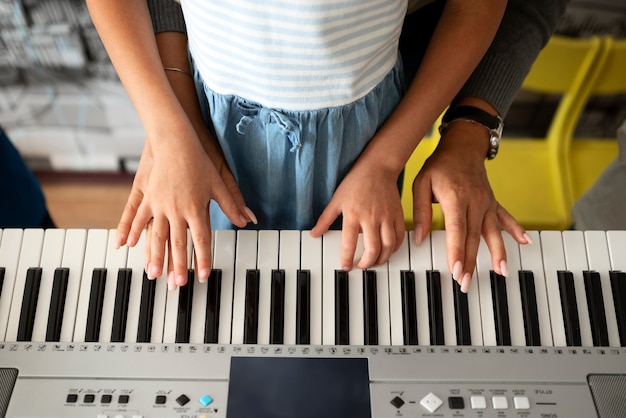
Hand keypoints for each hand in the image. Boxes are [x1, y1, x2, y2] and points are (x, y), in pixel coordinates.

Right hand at [115, 123, 251, 289]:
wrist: (176, 139)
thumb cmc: (200, 159)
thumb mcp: (219, 181)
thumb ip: (232, 203)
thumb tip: (247, 219)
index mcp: (197, 207)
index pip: (202, 239)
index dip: (203, 259)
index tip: (203, 276)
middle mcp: (177, 209)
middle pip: (178, 243)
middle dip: (178, 266)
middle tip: (176, 285)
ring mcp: (160, 203)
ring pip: (157, 236)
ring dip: (155, 256)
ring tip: (153, 274)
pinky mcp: (147, 195)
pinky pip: (138, 217)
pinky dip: (131, 232)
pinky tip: (127, 246)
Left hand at [311, 161, 405, 270]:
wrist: (378, 167)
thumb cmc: (356, 182)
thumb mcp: (336, 199)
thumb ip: (325, 219)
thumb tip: (314, 234)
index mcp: (353, 214)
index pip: (349, 244)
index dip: (347, 260)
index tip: (345, 267)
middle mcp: (371, 217)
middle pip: (372, 250)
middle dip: (367, 263)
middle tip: (361, 266)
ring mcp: (386, 217)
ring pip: (388, 246)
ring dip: (382, 259)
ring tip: (375, 261)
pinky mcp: (398, 215)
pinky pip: (399, 237)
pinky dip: (395, 248)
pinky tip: (388, 250)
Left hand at [411, 121, 529, 291]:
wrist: (463, 145)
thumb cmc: (439, 165)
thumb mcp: (421, 184)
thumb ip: (421, 212)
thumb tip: (420, 239)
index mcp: (455, 197)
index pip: (456, 229)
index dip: (457, 251)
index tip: (456, 270)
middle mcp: (475, 201)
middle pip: (473, 236)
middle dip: (471, 262)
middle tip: (466, 283)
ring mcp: (487, 202)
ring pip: (492, 231)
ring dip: (498, 253)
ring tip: (502, 272)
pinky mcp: (493, 202)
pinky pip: (505, 218)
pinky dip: (516, 230)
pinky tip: (526, 242)